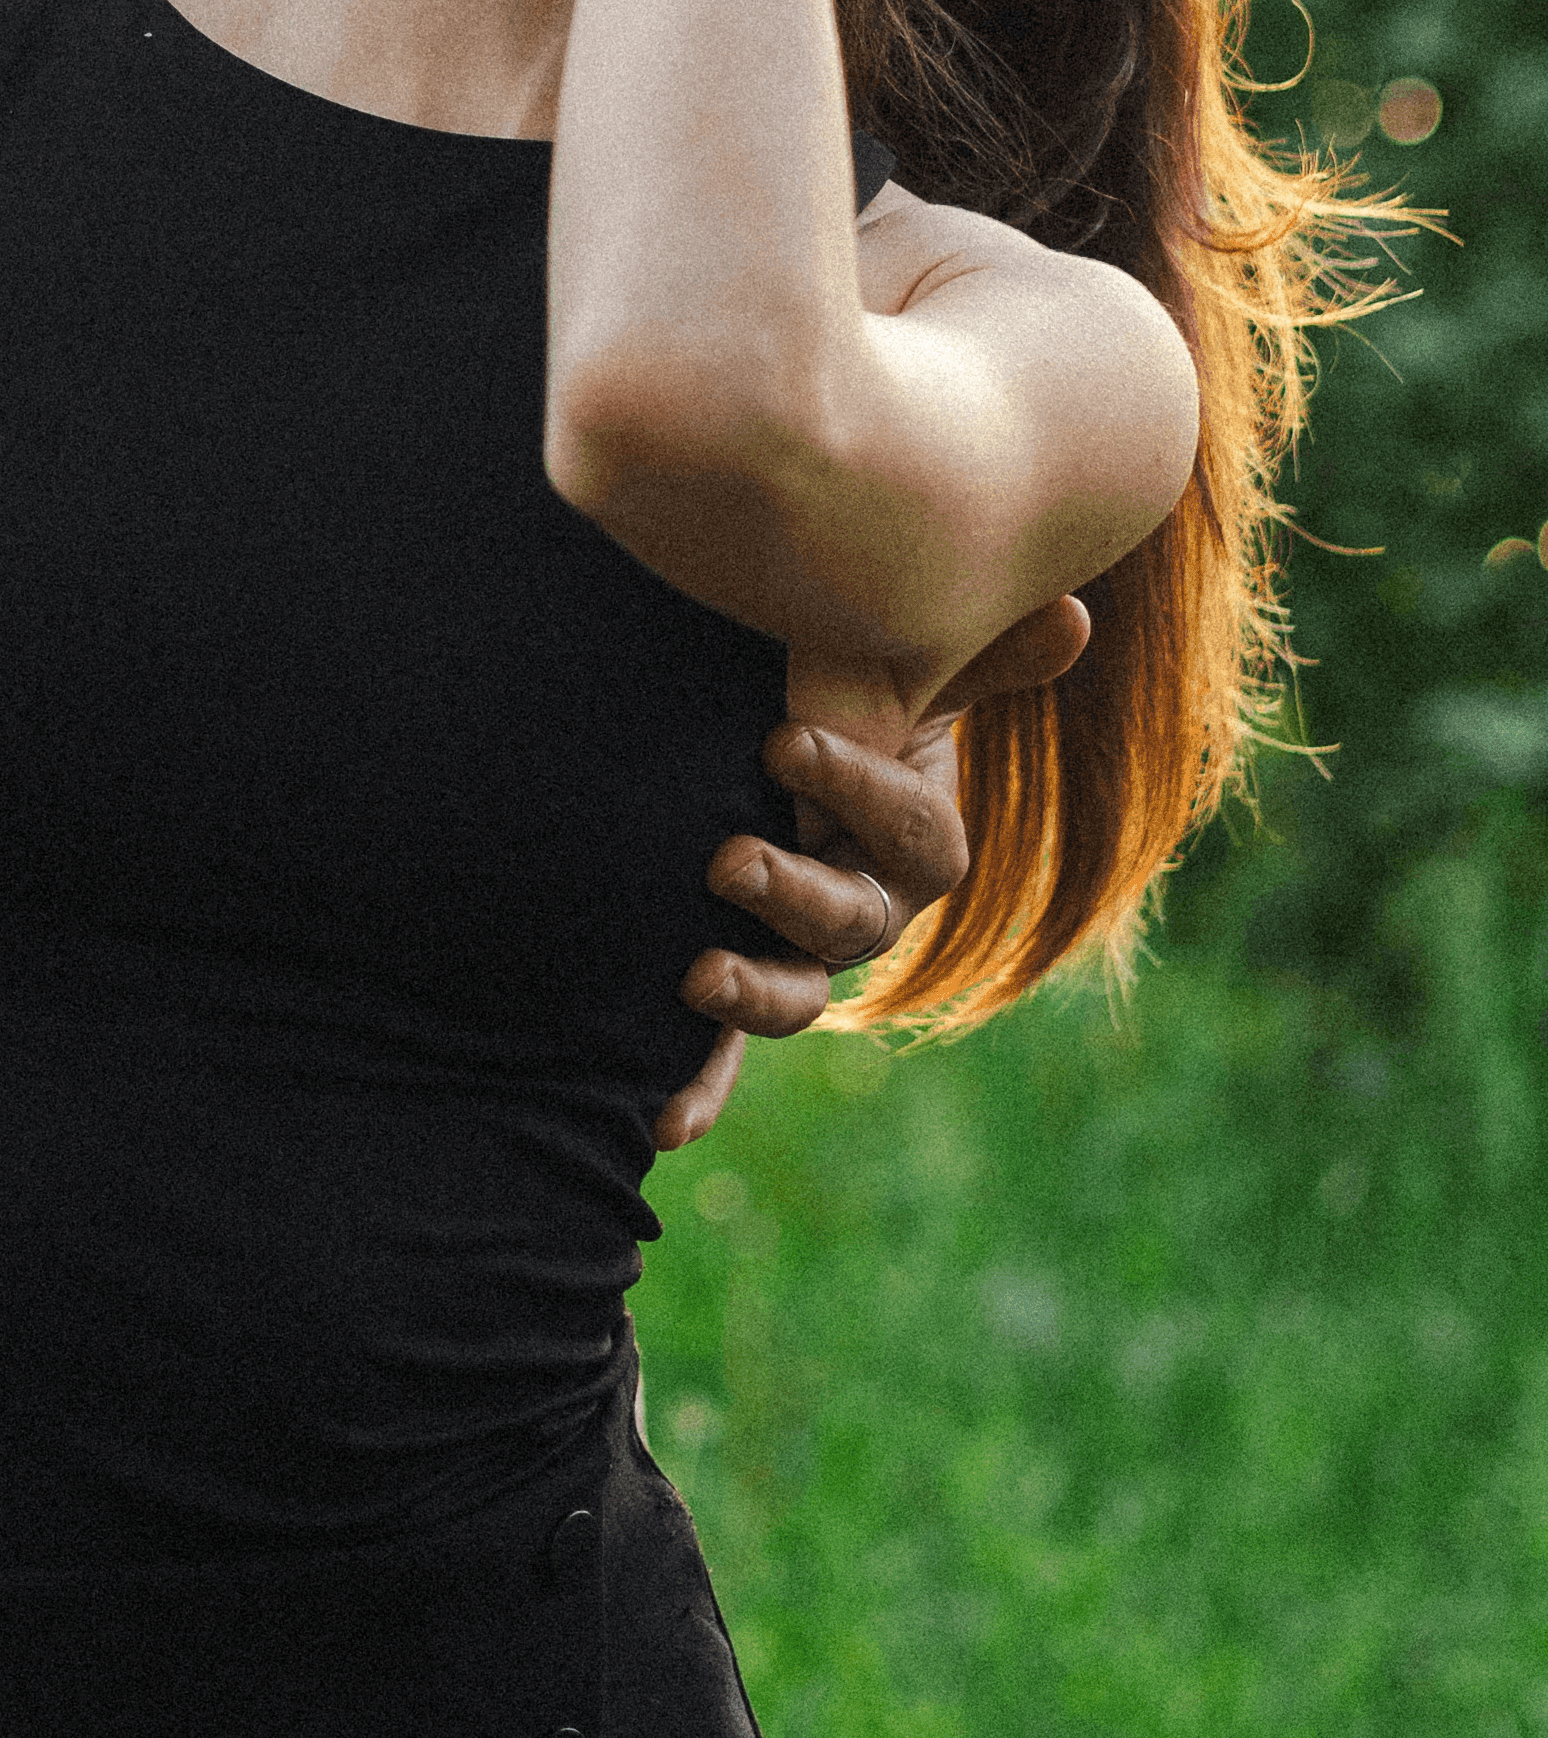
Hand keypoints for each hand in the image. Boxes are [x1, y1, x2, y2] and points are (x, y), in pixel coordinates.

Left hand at [648, 598, 1091, 1149]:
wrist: (769, 753)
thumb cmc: (849, 706)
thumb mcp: (906, 678)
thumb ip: (975, 657)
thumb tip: (1074, 612)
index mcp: (913, 841)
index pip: (912, 831)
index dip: (857, 789)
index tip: (785, 739)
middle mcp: (866, 908)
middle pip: (852, 924)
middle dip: (795, 895)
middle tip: (730, 856)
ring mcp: (801, 956)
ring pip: (796, 995)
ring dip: (752, 994)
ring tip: (696, 975)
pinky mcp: (735, 990)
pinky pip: (724, 1058)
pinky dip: (700, 1090)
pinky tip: (662, 1125)